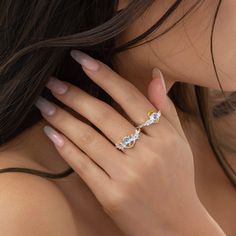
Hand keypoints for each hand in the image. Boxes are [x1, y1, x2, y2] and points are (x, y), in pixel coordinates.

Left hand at [35, 50, 224, 235]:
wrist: (176, 224)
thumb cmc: (177, 179)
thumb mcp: (178, 141)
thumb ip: (165, 108)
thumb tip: (156, 75)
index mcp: (164, 136)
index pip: (130, 97)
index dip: (104, 76)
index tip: (82, 60)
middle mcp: (146, 153)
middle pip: (103, 116)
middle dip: (74, 95)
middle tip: (53, 82)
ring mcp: (127, 176)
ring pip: (88, 138)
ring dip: (62, 118)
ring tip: (44, 103)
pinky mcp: (111, 196)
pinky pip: (83, 165)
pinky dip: (65, 147)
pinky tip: (51, 132)